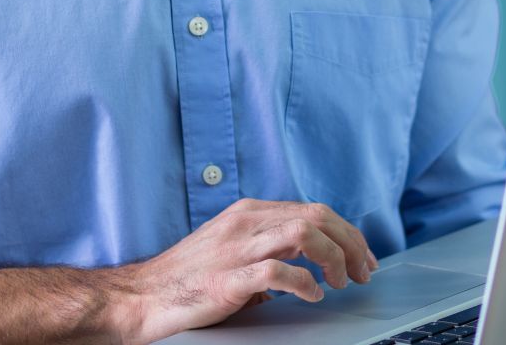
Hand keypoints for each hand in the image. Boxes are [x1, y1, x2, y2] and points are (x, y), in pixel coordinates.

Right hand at [116, 198, 378, 342]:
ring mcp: (237, 248)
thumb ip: (267, 249)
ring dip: (334, 258)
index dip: (346, 232)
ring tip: (342, 281)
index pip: (313, 209)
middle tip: (363, 271)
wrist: (142, 296)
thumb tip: (307, 267)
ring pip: (305, 233)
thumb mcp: (231, 250)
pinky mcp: (229, 278)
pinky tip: (313, 295)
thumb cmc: (187, 278)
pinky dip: (305, 283)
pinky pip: (279, 271)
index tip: (362, 256)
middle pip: (317, 216)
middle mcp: (245, 222)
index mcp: (248, 213)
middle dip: (350, 243)